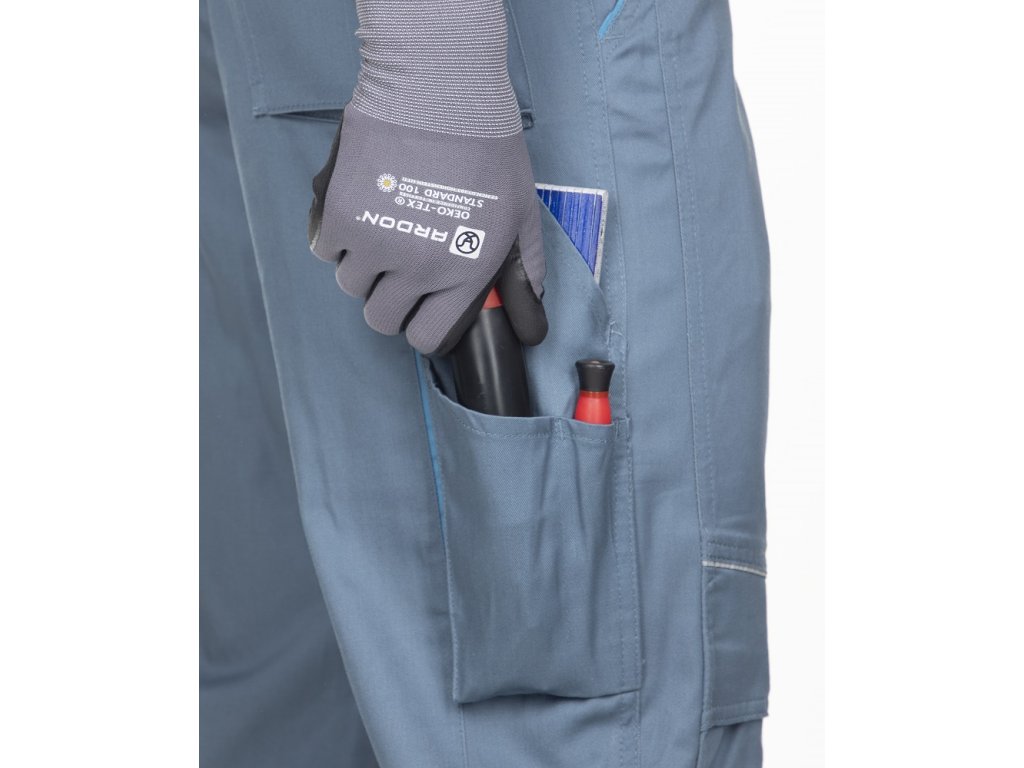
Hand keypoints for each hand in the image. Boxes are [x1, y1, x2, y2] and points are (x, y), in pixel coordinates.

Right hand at [308, 107, 546, 354]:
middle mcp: (417, 268)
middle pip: (382, 320)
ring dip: (364, 264)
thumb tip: (530, 330)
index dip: (425, 325)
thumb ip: (524, 277)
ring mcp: (374, 243)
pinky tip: (362, 207)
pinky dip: (337, 234)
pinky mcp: (340, 214)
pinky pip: (325, 247)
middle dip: (391, 300)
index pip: (428, 339)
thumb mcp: (522, 216)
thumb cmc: (488, 147)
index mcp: (463, 274)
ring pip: (351, 284)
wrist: (442, 88)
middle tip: (401, 267)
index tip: (425, 306)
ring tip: (385, 227)